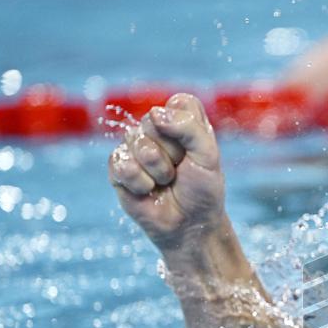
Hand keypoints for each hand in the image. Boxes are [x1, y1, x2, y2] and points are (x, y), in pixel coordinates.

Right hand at [108, 93, 225, 252]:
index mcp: (183, 121)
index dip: (188, 128)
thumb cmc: (202, 189)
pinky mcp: (118, 166)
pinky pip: (121, 163)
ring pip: (137, 142)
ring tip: (166, 181)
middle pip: (153, 121)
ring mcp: (136, 147)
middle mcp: (157, 130)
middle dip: (172, 152)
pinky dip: (141, 182)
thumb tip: (155, 113)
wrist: (189, 224)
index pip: (180, 103)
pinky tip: (148, 190)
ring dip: (158, 170)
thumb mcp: (208, 157)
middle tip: (180, 170)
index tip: (196, 151)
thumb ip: (190, 128)